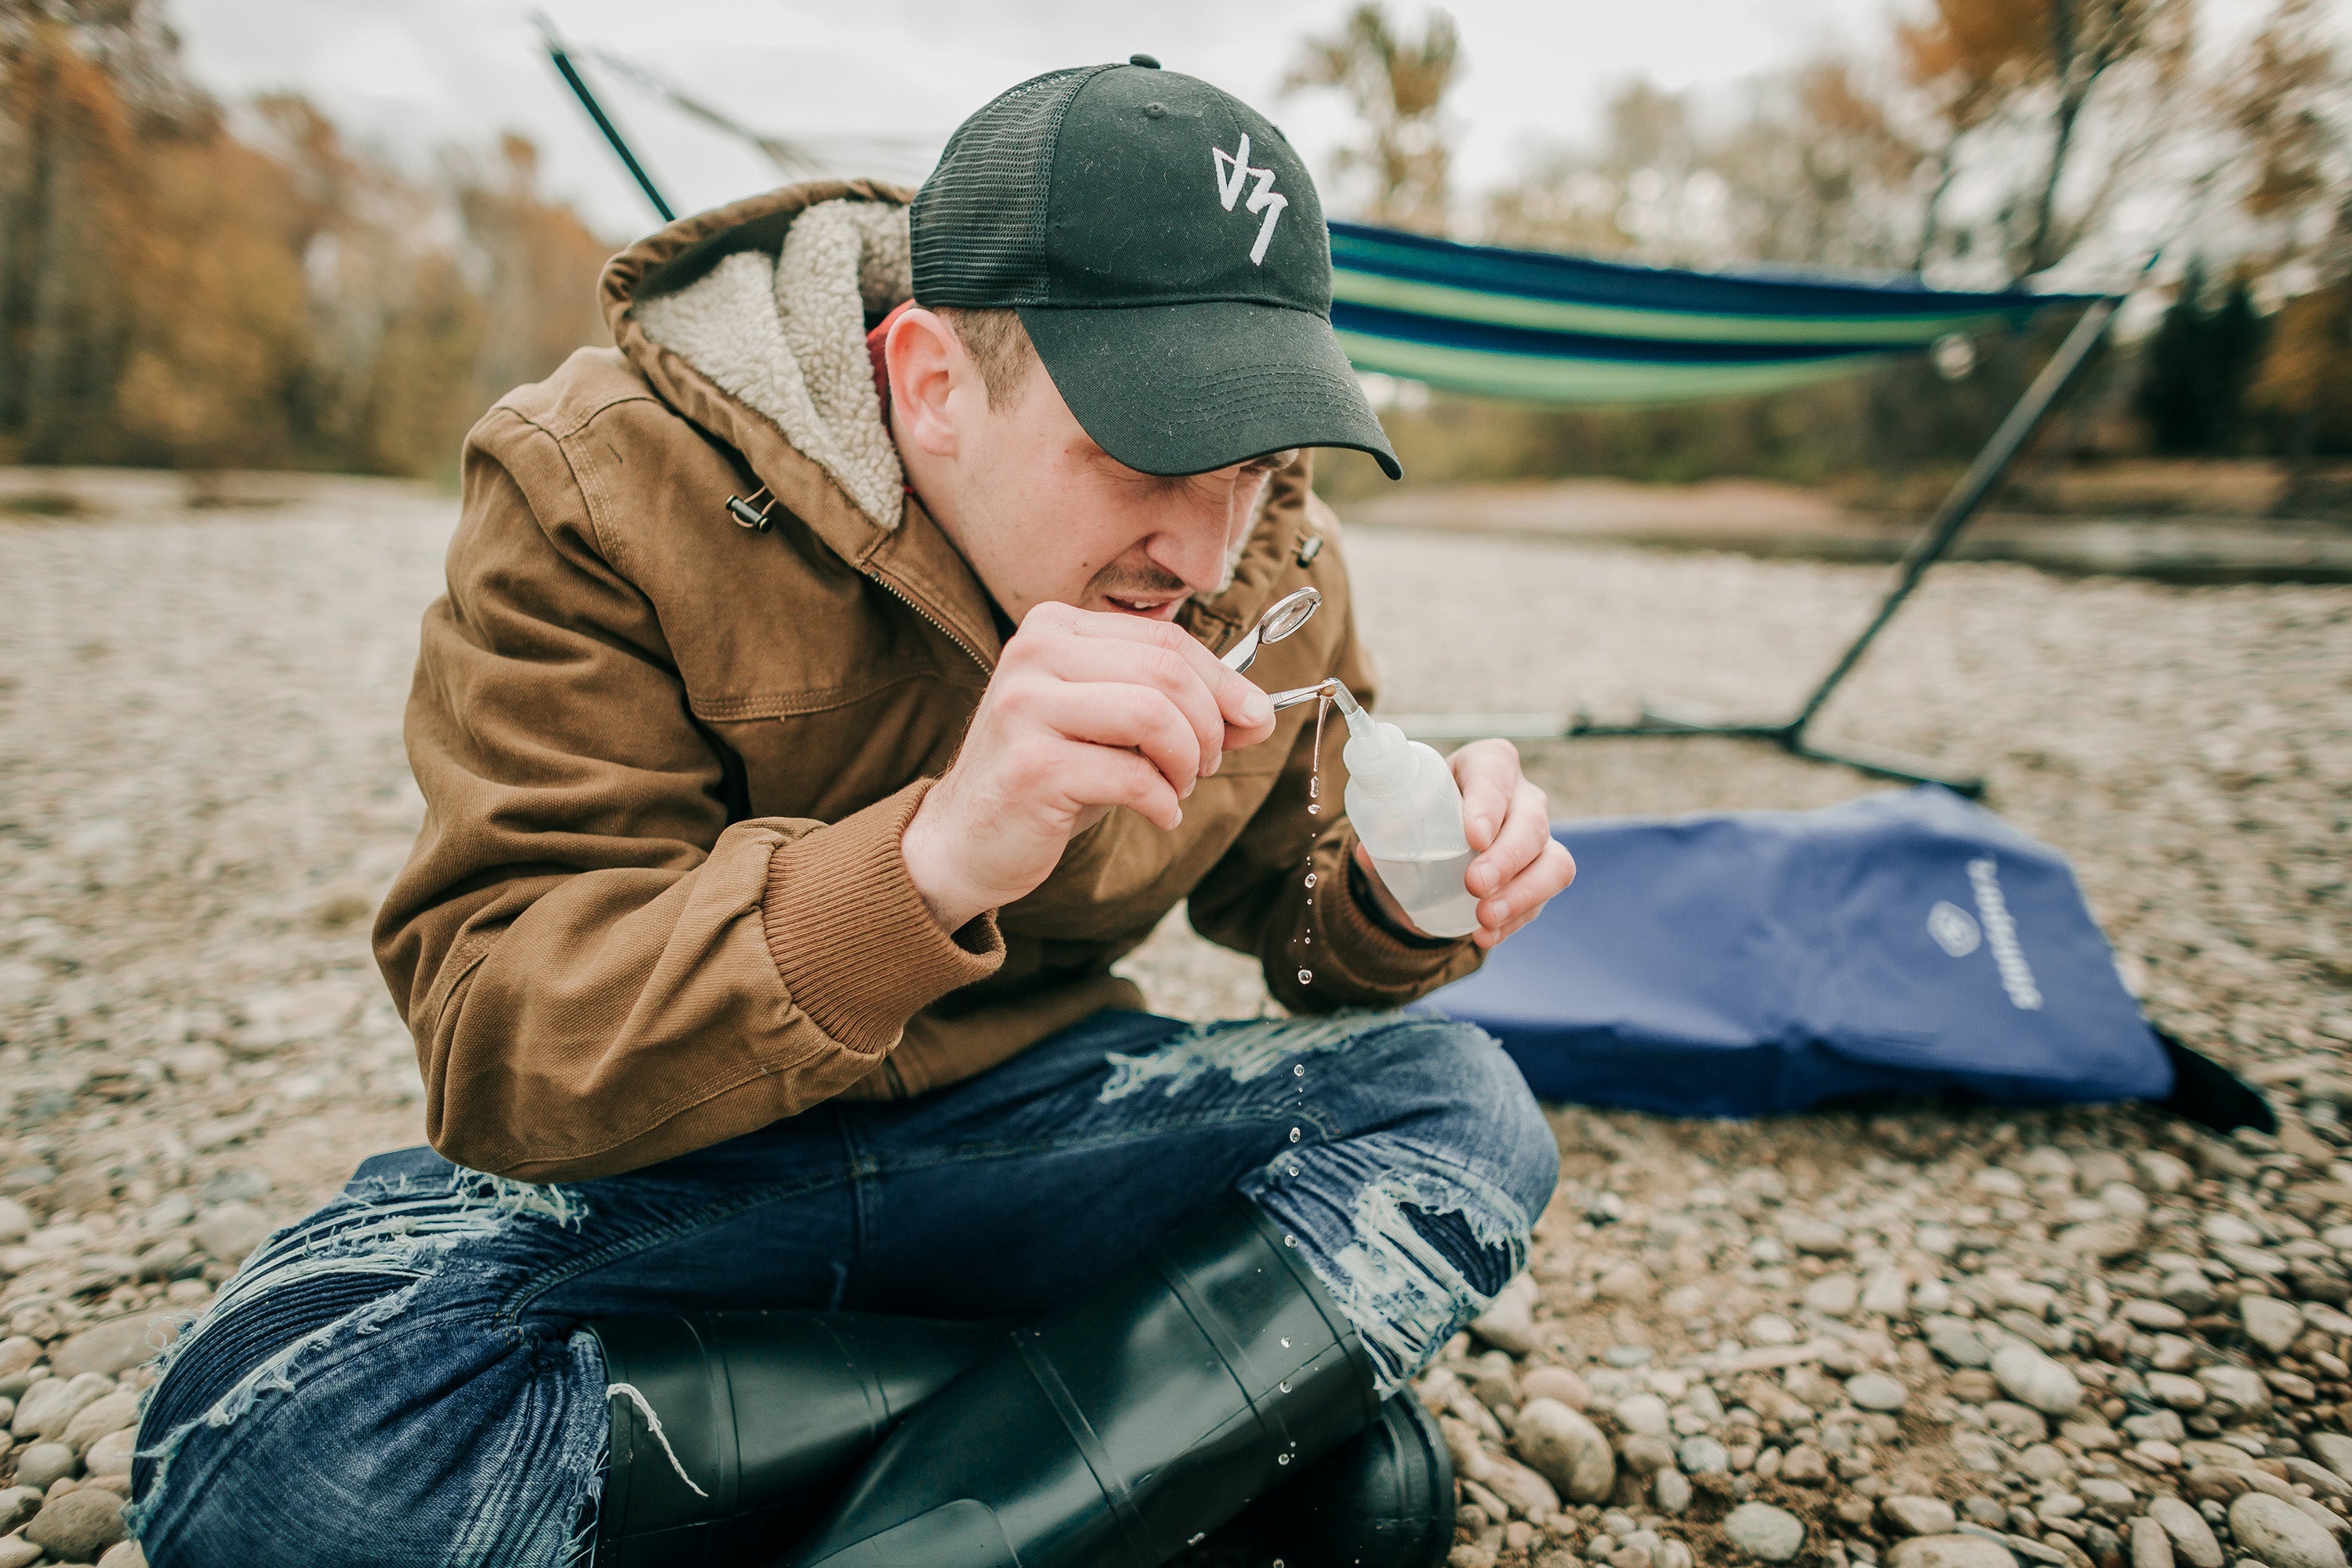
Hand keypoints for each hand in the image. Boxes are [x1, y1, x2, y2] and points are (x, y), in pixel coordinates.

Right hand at [901, 603, 1276, 931]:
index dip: (1224, 683)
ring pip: (1153, 716)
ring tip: (1179, 788)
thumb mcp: (1117, 729)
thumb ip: (1183, 710)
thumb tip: (1261, 716)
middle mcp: (1032, 654)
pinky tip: (1159, 814)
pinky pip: (1132, 776)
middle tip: (1205, 766)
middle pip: (1165, 673)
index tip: (1253, 722)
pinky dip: (1163, 802)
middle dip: (1208, 725)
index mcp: (1053, 627)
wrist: (966, 839)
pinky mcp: (1032, 767)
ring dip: (1187, 761)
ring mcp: (1025, 708)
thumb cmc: (1050, 776)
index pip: (1167, 640)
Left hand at [1351, 738, 1574, 948]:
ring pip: (1554, 864)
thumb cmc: (1422, 813)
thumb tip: (1371, 853)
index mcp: (1486, 764)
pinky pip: (1542, 899)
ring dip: (1521, 894)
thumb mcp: (1400, 810)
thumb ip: (1383, 827)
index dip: (1488, 803)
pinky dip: (1513, 921)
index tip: (1474, 837)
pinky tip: (1485, 935)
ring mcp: (1539, 839)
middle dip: (1507, 858)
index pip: (1495, 772)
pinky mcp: (1542, 876)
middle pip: (1531, 822)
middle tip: (1475, 885)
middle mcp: (1522, 797)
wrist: (1439, 839)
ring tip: (1484, 918)